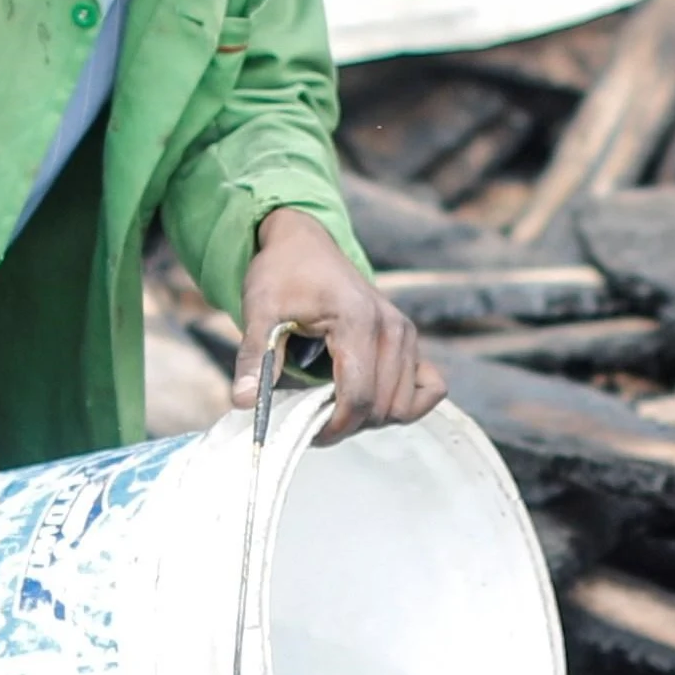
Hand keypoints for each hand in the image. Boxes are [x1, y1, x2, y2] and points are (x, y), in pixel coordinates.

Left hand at [242, 205, 442, 433]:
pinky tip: (370, 397)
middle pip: (384, 408)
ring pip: (405, 405)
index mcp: (357, 320)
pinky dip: (404, 404)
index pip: (359, 397)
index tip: (307, 432)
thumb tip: (244, 403)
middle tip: (315, 418)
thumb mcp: (259, 311)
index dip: (334, 426)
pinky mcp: (410, 340)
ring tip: (336, 405)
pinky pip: (430, 388)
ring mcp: (407, 333)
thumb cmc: (282, 274)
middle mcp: (392, 328)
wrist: (305, 243)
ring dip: (372, 418)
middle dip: (350, 424)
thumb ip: (254, 358)